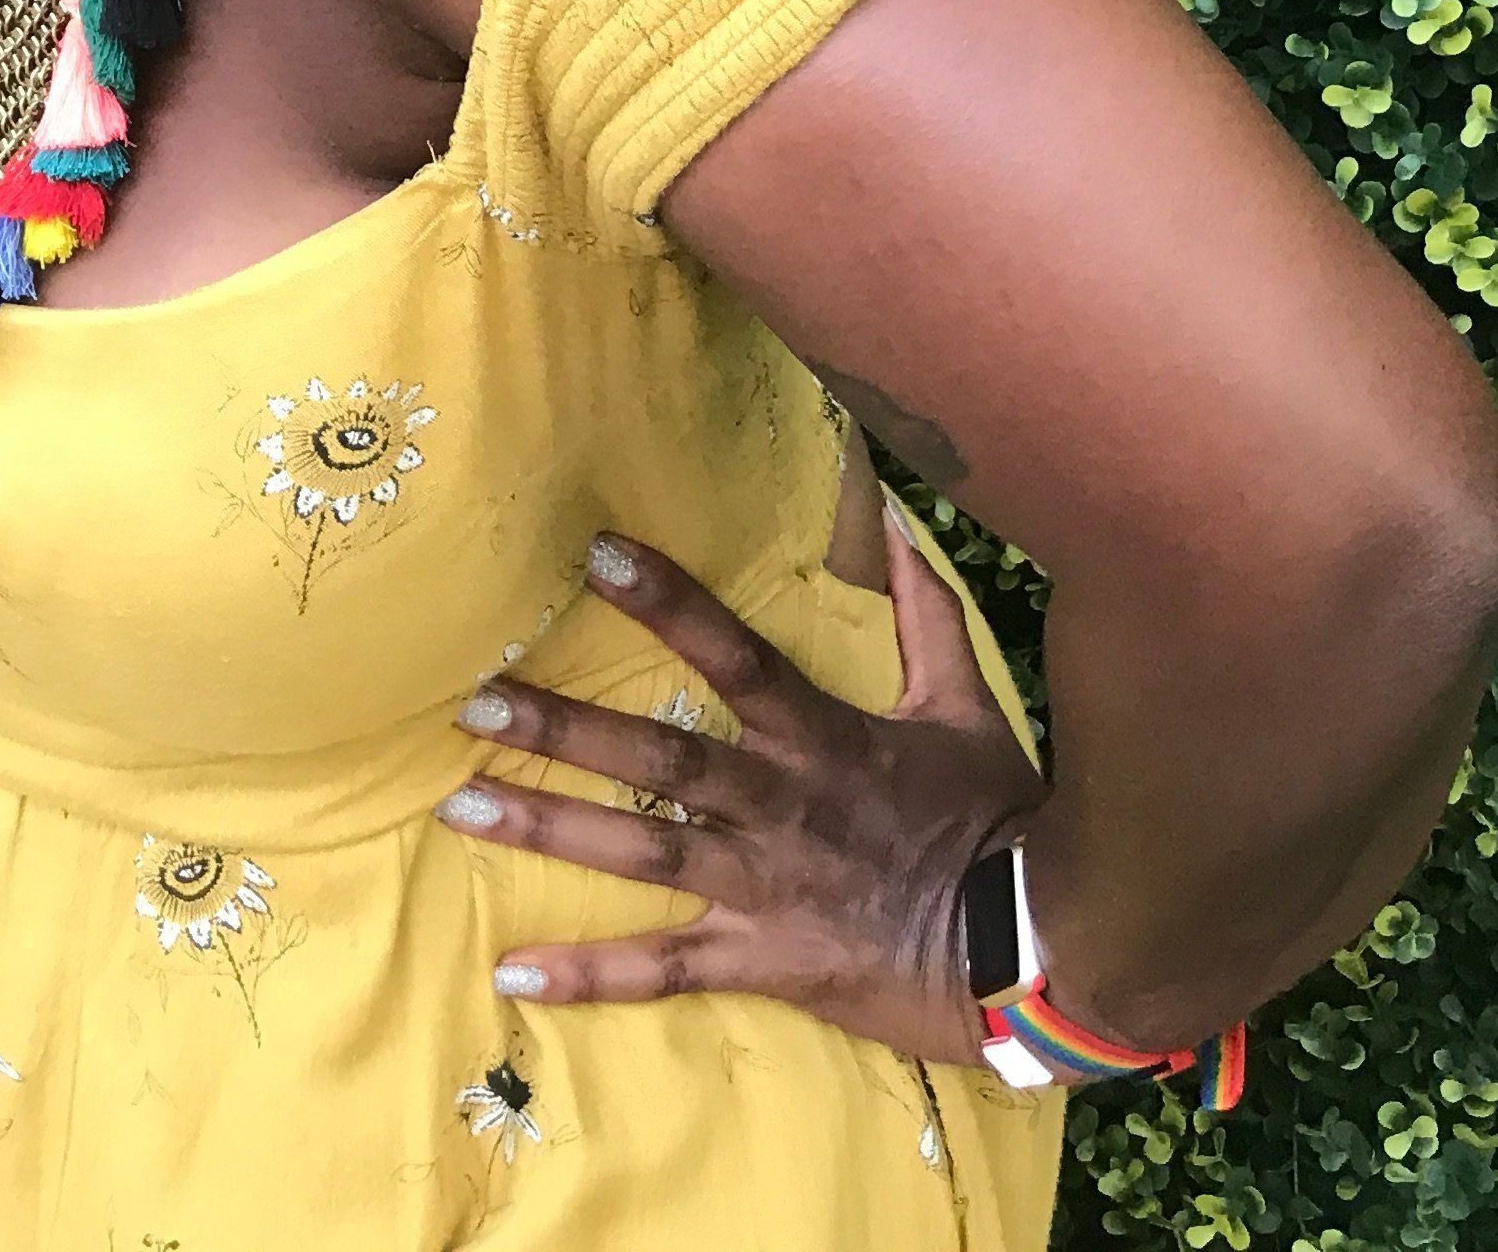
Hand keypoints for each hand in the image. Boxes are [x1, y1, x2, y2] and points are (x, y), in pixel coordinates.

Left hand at [434, 507, 1042, 1067]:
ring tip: (461, 807)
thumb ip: (925, 617)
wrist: (1035, 952)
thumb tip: (899, 523)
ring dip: (552, 828)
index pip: (737, 656)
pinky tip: (513, 973)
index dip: (670, 603)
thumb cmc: (997, 823)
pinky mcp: (765, 962)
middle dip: (568, 729)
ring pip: (644, 854)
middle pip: (663, 759)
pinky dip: (590, 974)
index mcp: (824, 740)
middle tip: (475, 702)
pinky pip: (667, 972)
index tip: (596, 552)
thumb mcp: (967, 710)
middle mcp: (781, 808)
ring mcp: (766, 888)